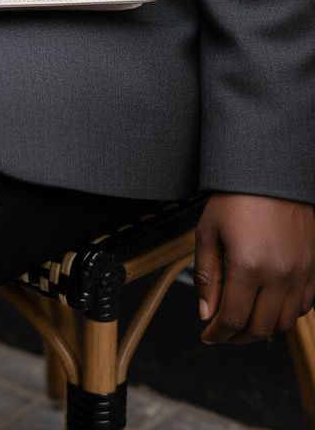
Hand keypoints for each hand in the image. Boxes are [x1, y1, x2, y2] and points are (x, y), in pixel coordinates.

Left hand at [194, 193, 314, 343]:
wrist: (270, 172)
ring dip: (262, 330)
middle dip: (236, 337)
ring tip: (243, 321)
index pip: (232, 319)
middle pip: (259, 329)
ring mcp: (300, 273)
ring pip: (284, 324)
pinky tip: (269, 306)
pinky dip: (285, 315)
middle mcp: (279, 274)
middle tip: (222, 332)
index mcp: (248, 266)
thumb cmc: (237, 196)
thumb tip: (206, 312)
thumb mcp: (208, 231)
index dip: (217, 334)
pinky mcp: (312, 268)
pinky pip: (303, 307)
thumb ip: (206, 275)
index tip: (208, 335)